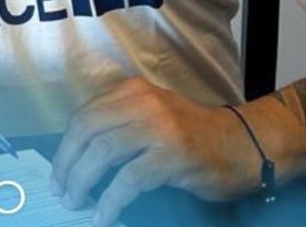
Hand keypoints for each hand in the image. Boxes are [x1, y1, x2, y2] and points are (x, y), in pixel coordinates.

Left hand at [49, 77, 258, 226]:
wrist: (246, 145)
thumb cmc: (195, 138)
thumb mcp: (152, 118)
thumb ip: (119, 127)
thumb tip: (77, 159)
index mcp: (132, 91)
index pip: (83, 116)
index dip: (65, 148)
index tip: (58, 172)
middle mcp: (143, 103)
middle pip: (86, 131)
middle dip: (66, 165)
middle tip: (63, 191)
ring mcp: (159, 127)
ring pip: (102, 153)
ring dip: (82, 181)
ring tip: (76, 202)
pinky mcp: (173, 155)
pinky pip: (129, 180)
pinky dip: (110, 201)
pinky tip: (103, 216)